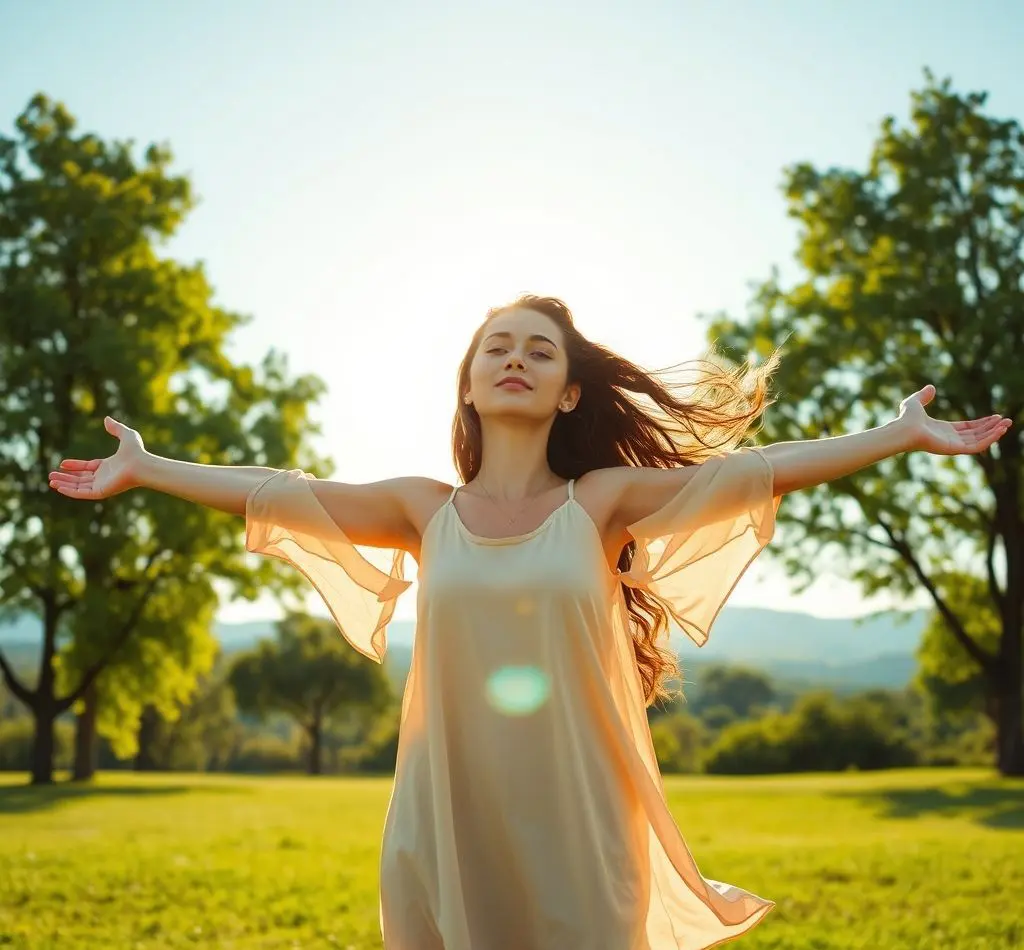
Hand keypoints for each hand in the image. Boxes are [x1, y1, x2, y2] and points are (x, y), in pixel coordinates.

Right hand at [49, 416, 147, 499]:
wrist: (142, 464)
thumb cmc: (137, 452)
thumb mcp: (126, 435)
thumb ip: (116, 428)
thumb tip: (107, 419)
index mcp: (108, 467)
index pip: (88, 468)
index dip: (75, 466)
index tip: (62, 464)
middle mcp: (105, 477)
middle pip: (81, 479)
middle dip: (66, 477)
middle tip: (51, 475)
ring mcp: (102, 485)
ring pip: (79, 486)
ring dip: (64, 484)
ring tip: (50, 481)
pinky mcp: (101, 492)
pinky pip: (82, 493)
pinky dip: (70, 491)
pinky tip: (58, 487)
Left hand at [896, 384, 1012, 455]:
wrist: (902, 428)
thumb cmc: (905, 418)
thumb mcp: (915, 402)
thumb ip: (923, 396)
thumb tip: (931, 387)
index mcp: (943, 430)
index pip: (968, 428)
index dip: (982, 423)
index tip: (996, 417)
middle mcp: (949, 439)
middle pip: (976, 434)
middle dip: (992, 428)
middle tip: (1008, 421)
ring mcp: (952, 445)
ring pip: (979, 441)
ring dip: (994, 433)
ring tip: (1007, 424)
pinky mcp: (954, 449)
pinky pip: (976, 446)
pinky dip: (989, 439)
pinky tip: (999, 430)